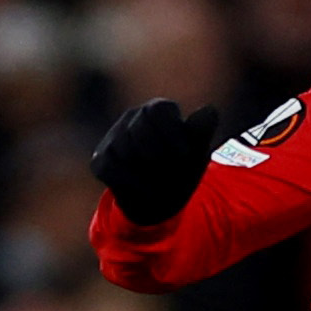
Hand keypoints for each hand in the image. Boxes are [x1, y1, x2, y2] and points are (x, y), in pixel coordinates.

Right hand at [92, 98, 222, 223]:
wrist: (162, 200)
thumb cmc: (182, 168)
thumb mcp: (197, 152)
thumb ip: (201, 131)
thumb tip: (210, 110)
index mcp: (158, 110)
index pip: (159, 110)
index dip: (172, 132)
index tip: (185, 154)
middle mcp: (132, 117)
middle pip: (141, 130)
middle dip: (160, 155)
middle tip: (172, 170)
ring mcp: (113, 137)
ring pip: (126, 151)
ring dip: (149, 173)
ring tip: (161, 183)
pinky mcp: (100, 161)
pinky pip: (113, 169)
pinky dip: (133, 184)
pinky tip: (145, 189)